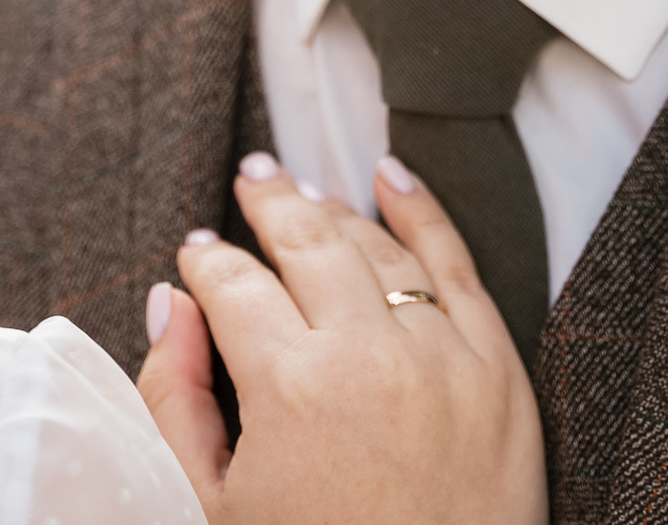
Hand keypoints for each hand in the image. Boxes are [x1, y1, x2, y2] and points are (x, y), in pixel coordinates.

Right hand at [136, 154, 546, 524]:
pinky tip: (392, 179)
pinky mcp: (497, 371)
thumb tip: (169, 305)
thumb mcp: (211, 506)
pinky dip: (423, 212)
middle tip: (251, 176)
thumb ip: (176, 398)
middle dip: (269, 202)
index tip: (197, 252)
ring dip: (334, 209)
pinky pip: (458, 265)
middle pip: (306, 242)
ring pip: (376, 247)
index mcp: (287, 387)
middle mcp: (367, 354)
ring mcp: (441, 356)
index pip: (233, 285)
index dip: (207, 261)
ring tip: (305, 191)